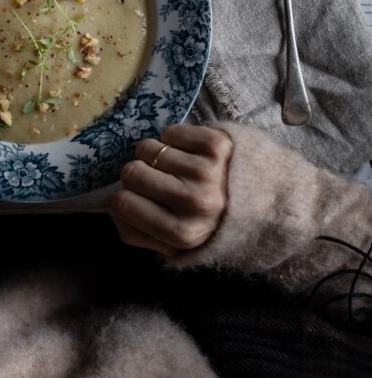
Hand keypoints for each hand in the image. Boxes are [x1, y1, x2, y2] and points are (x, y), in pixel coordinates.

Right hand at [106, 125, 231, 256]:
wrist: (268, 203)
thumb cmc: (213, 223)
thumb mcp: (176, 246)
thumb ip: (135, 231)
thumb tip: (109, 204)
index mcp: (181, 234)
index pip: (121, 203)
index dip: (122, 196)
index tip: (134, 196)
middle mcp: (194, 202)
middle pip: (131, 171)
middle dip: (136, 172)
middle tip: (156, 178)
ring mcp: (207, 171)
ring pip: (148, 147)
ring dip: (156, 155)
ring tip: (176, 166)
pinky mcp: (217, 144)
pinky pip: (170, 131)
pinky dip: (174, 140)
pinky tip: (190, 153)